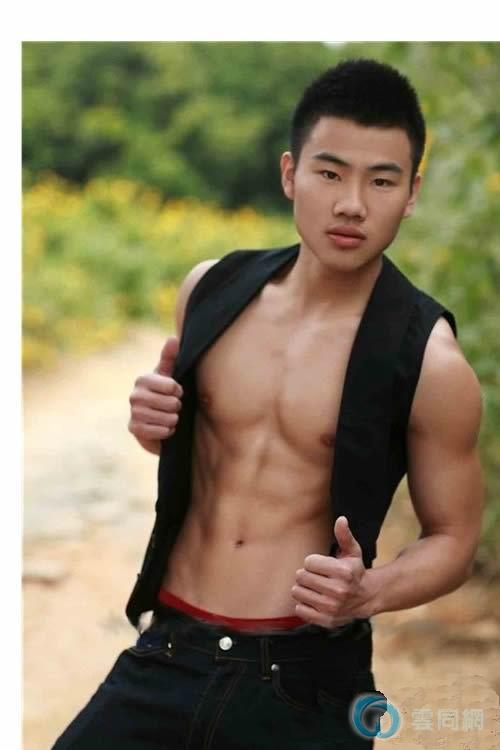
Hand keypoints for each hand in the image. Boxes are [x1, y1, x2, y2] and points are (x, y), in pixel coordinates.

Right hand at [128, 336, 183, 453]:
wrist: (155, 422)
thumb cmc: (164, 394)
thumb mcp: (168, 375)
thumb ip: (170, 357)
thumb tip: (173, 338)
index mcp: (143, 379)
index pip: (171, 386)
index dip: (178, 391)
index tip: (176, 392)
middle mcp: (134, 395)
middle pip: (171, 403)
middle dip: (177, 407)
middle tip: (173, 407)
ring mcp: (133, 412)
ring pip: (166, 418)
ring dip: (173, 420)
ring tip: (170, 417)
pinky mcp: (134, 429)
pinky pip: (159, 431)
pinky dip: (166, 431)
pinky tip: (164, 428)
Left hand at [291, 516, 374, 627]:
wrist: (366, 598)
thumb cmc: (355, 571)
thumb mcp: (352, 552)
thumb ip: (344, 536)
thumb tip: (341, 519)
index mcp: (343, 572)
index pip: (308, 562)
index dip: (312, 562)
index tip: (321, 565)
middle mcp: (338, 591)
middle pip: (301, 577)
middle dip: (306, 574)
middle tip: (316, 577)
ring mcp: (331, 607)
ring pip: (297, 592)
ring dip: (302, 588)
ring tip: (314, 588)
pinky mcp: (326, 620)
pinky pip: (300, 609)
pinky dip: (303, 604)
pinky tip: (314, 600)